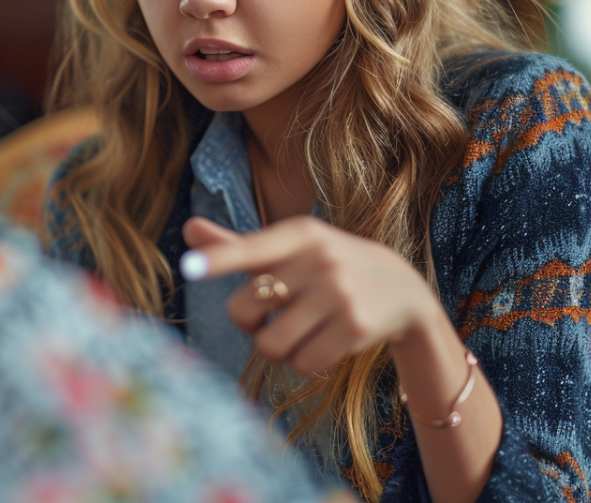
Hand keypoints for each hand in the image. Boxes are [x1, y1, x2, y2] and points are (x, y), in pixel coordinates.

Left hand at [182, 216, 443, 374]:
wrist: (402, 289)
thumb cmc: (327, 267)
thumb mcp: (290, 249)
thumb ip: (238, 246)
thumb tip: (188, 228)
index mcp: (299, 233)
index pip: (251, 248)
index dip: (219, 260)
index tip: (191, 267)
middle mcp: (319, 260)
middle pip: (244, 308)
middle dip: (247, 322)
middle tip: (268, 316)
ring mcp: (339, 294)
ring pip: (270, 343)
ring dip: (274, 348)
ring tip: (295, 332)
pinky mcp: (355, 328)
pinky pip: (302, 362)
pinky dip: (303, 361)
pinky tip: (321, 344)